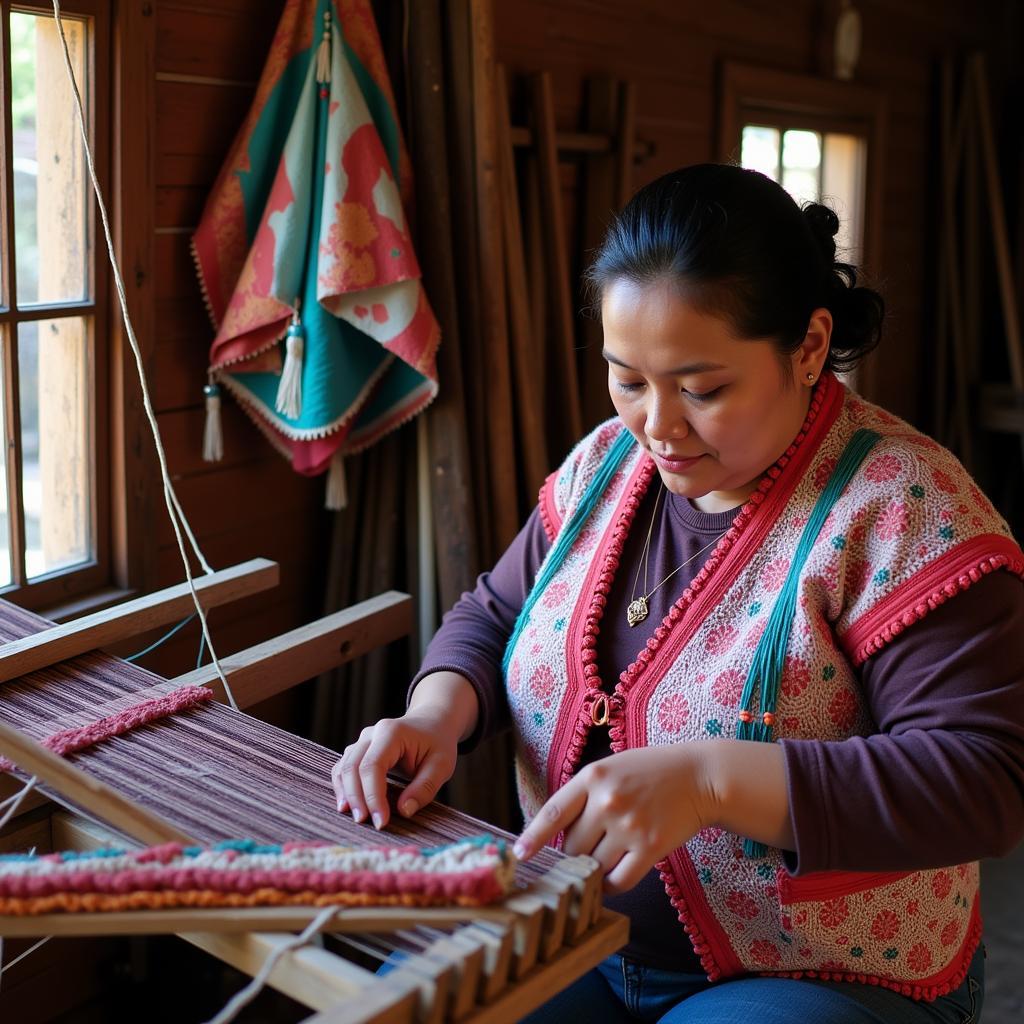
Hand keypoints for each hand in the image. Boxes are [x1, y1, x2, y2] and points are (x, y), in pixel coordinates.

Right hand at [331, 705, 459, 830]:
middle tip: (365, 823)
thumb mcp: (442, 765)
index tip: (381, 821)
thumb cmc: (437, 744)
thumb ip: (425, 788)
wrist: (431, 723)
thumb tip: (403, 811)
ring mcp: (362, 740)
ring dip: (346, 794)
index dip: (373, 796)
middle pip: (352, 767)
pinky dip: (343, 787)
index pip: (373, 766)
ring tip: (356, 817)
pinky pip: (343, 768)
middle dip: (357, 798)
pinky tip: (347, 806)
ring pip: (344, 768)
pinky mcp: (358, 750)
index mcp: (392, 733)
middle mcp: (372, 734)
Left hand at [513, 745, 714, 893]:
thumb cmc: (652, 771)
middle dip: (574, 855)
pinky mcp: (650, 847)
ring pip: (594, 866)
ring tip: (606, 859)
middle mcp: (607, 800)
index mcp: (593, 776)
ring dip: (595, 871)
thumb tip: (556, 834)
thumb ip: (585, 794)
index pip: (553, 813)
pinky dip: (613, 885)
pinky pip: (620, 880)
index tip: (518, 855)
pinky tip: (615, 877)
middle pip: (572, 847)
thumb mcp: (612, 768)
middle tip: (588, 849)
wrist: (700, 776)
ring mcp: (629, 824)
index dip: (532, 837)